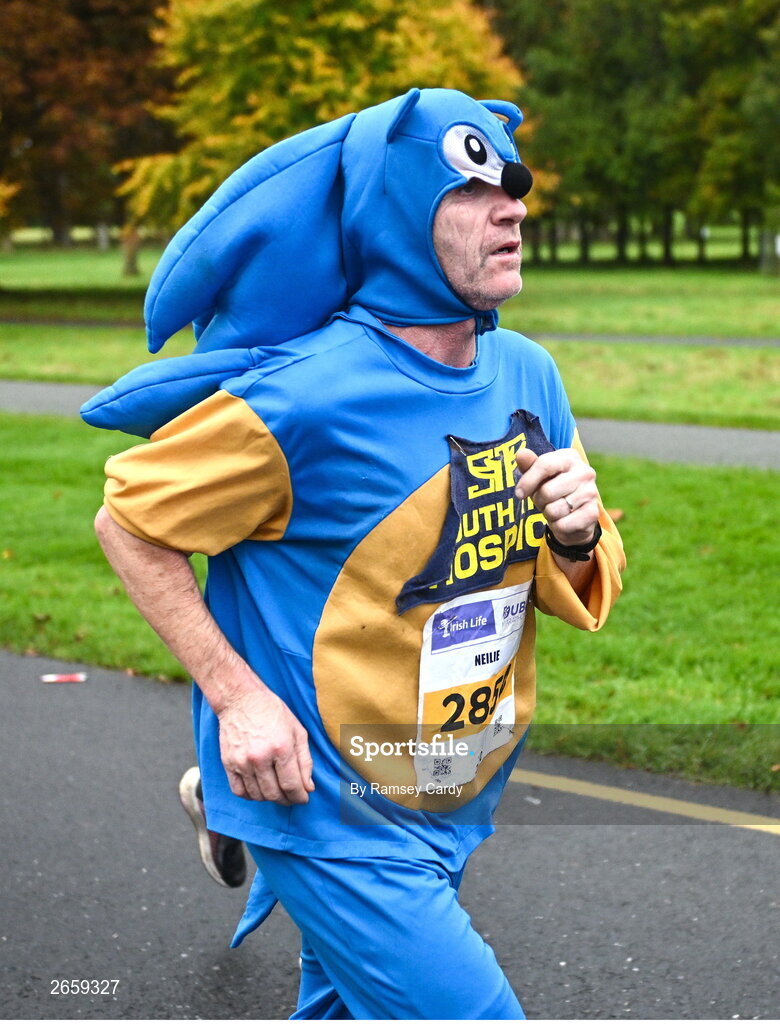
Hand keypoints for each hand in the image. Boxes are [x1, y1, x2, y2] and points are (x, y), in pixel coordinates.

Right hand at [217, 686, 313, 805]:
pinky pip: (239, 791)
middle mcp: (260, 758)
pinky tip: (258, 789)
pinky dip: (250, 796)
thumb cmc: (272, 712)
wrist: (241, 699)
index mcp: (281, 748)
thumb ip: (305, 761)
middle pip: (274, 794)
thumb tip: (309, 787)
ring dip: (270, 798)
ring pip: (257, 796)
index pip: (292, 786)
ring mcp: (242, 762)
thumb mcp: (297, 731)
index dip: (300, 797)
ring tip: (276, 790)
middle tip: (291, 797)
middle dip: (287, 800)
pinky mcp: (228, 763)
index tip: (304, 798)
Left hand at [515, 446, 599, 546]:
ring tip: (555, 509)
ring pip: (554, 510)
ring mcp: (591, 492)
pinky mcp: (592, 513)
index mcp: (570, 457)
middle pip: (547, 491)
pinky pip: (562, 524)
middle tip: (545, 501)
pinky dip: (557, 526)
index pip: (545, 465)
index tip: (519, 494)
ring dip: (548, 514)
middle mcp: (585, 472)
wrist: (574, 515)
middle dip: (539, 501)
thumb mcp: (538, 477)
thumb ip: (529, 465)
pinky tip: (564, 520)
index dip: (528, 481)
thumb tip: (521, 454)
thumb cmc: (552, 490)